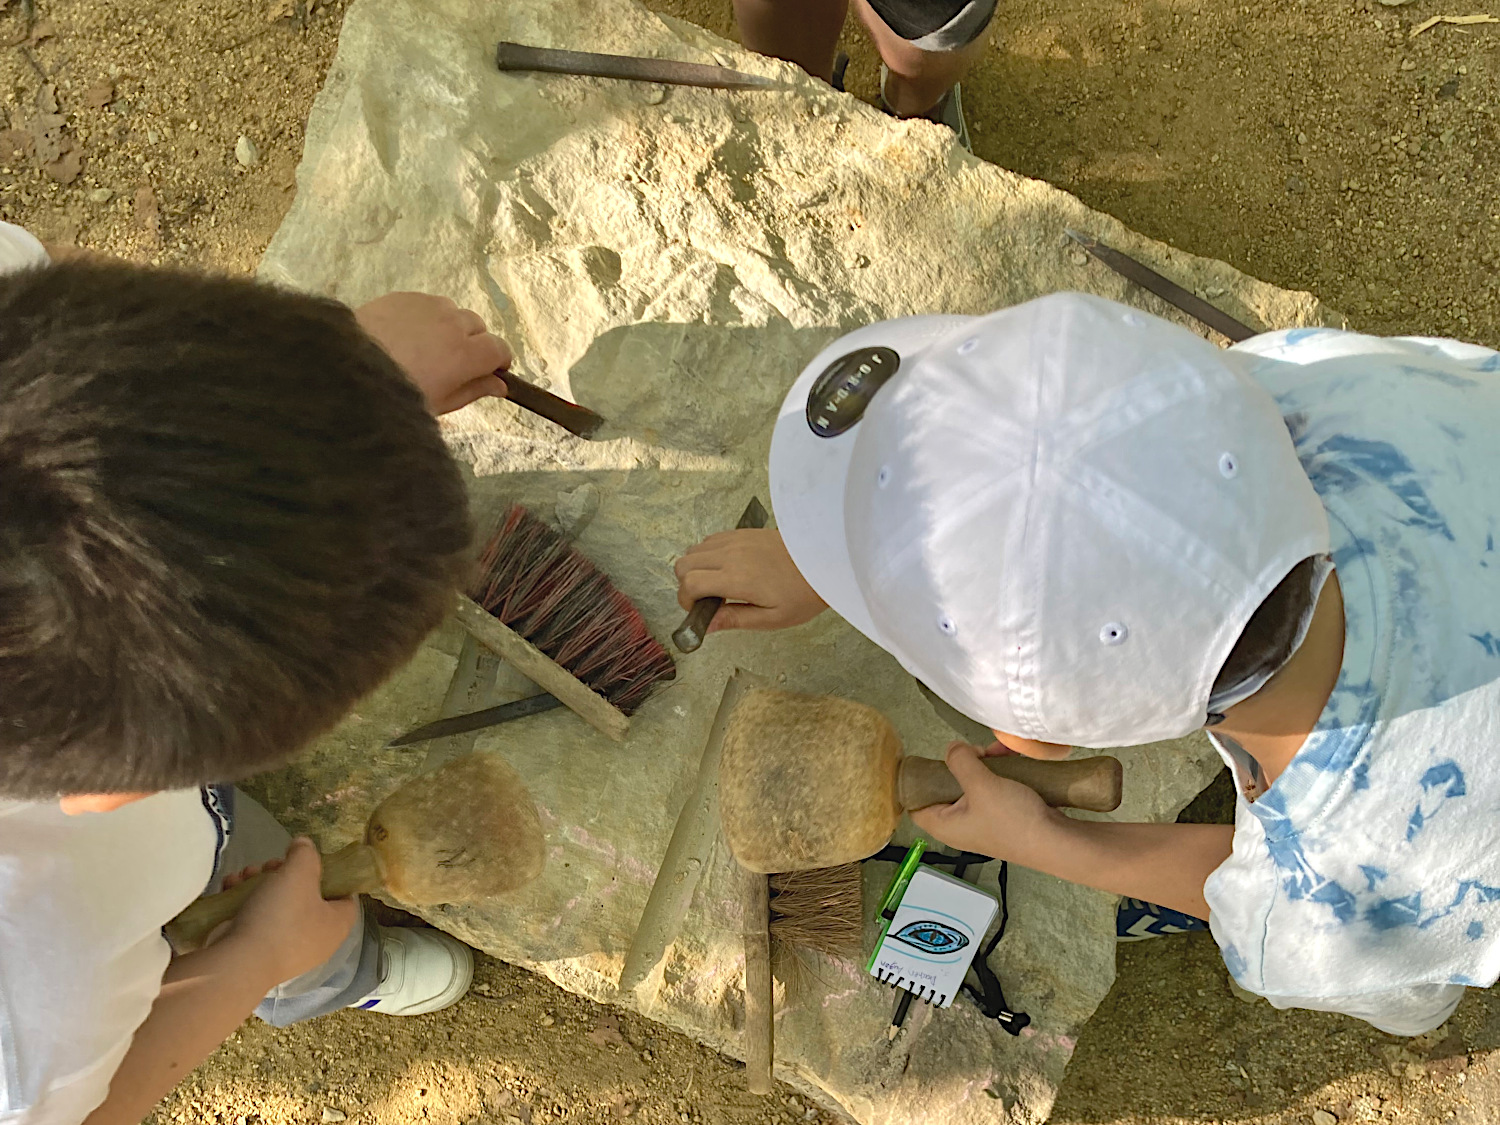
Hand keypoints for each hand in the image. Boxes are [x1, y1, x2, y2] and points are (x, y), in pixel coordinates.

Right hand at [220, 838, 358, 987]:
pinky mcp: (256, 953)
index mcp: (336, 925)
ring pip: (276, 907)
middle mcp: (315, 941)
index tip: (312, 861)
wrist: (238, 961)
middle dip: (285, 875)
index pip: (345, 896)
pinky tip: (230, 887)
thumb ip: (306, 854)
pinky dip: (243, 902)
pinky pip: (255, 920)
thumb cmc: (281, 916)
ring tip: (246, 873)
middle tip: (271, 865)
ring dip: (259, 884)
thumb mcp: (300, 872)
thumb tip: (304, 844)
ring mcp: (284, 950)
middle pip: (306, 898)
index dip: (332, 875)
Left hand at [354, 292, 511, 414]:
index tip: (493, 371)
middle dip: (473, 342)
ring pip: (452, 312)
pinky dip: (426, 317)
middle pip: (477, 327)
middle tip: (453, 363)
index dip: (499, 360)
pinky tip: (407, 335)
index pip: (499, 349)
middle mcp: (453, 324)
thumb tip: (500, 385)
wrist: (345, 371)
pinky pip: (427, 304)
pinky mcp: (405, 297)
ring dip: (449, 327)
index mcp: (466, 354)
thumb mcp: (440, 403)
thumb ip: (475, 390)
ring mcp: (428, 306)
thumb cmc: (395, 395)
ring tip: (427, 348)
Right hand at [673, 528, 825, 631]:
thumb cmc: (803, 592)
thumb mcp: (772, 617)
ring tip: (718, 585)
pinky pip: (711, 540)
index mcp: (737, 578)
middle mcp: (731, 554)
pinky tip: (728, 569)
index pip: (690, 584)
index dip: (685, 601)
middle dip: (686, 584)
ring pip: (694, 550)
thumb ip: (735, 619)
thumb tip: (706, 625)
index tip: (699, 611)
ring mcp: (735, 540)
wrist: (826, 561)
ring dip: (696, 569)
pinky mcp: (742, 532)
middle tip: (707, 600)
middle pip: (683, 564)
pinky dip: (708, 555)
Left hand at [908, 742, 1055, 862]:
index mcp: (943, 825)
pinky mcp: (1002, 816)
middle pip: (946, 787)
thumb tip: (952, 749)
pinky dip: (999, 773)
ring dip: (985, 764)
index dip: (917, 781)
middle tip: (976, 751)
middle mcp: (958, 825)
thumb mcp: (980, 784)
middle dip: (962, 764)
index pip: (915, 803)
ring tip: (1000, 751)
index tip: (929, 759)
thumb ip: (960, 761)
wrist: (1056, 841)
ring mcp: (981, 821)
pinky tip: (1011, 758)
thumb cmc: (1011, 818)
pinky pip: (992, 789)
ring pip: (972, 784)